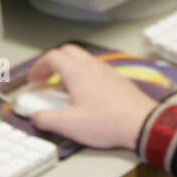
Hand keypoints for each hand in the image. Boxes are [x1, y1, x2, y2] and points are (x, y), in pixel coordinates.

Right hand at [23, 43, 155, 151]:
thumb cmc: (109, 121)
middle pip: (68, 51)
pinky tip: (85, 93)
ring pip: (83, 58)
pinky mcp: (117, 80)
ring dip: (69, 67)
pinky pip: (96, 68)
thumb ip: (47, 120)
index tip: (34, 79)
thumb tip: (36, 117)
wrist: (141, 123)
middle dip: (53, 62)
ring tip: (63, 87)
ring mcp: (107, 71)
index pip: (52, 57)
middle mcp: (93, 67)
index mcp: (77, 72)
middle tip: (46, 77)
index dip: (39, 66)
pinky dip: (84, 74)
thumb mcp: (69, 125)